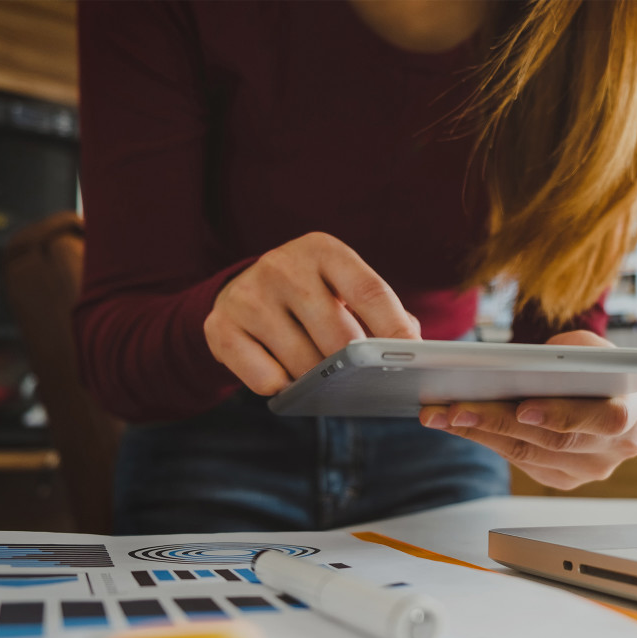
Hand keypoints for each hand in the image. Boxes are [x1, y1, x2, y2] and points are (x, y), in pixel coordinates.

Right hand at [205, 232, 419, 393]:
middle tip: (363, 379)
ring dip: (320, 380)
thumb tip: (414, 350)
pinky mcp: (220, 327)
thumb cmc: (312, 299)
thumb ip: (387, 314)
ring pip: (304, 363)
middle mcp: (282, 265)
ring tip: (321, 373)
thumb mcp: (346, 291)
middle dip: (356, 366)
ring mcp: (248, 295)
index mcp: (323, 250)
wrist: (242, 295)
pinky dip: (283, 387)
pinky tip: (284, 373)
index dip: (396, 329)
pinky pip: (267, 380)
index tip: (416, 359)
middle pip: (339, 336)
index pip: (370, 292)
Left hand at [418, 330, 636, 489]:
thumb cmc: (594, 364)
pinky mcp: (565, 479)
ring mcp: (592, 469)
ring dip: (481, 432)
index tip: (524, 408)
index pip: (604, 420)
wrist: (604, 391)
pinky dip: (486, 440)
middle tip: (458, 407)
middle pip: (554, 440)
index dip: (563, 415)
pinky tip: (457, 424)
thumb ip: (569, 352)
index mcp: (633, 410)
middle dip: (501, 421)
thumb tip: (526, 366)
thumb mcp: (588, 346)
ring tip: (443, 414)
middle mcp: (617, 448)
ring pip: (530, 454)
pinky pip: (521, 462)